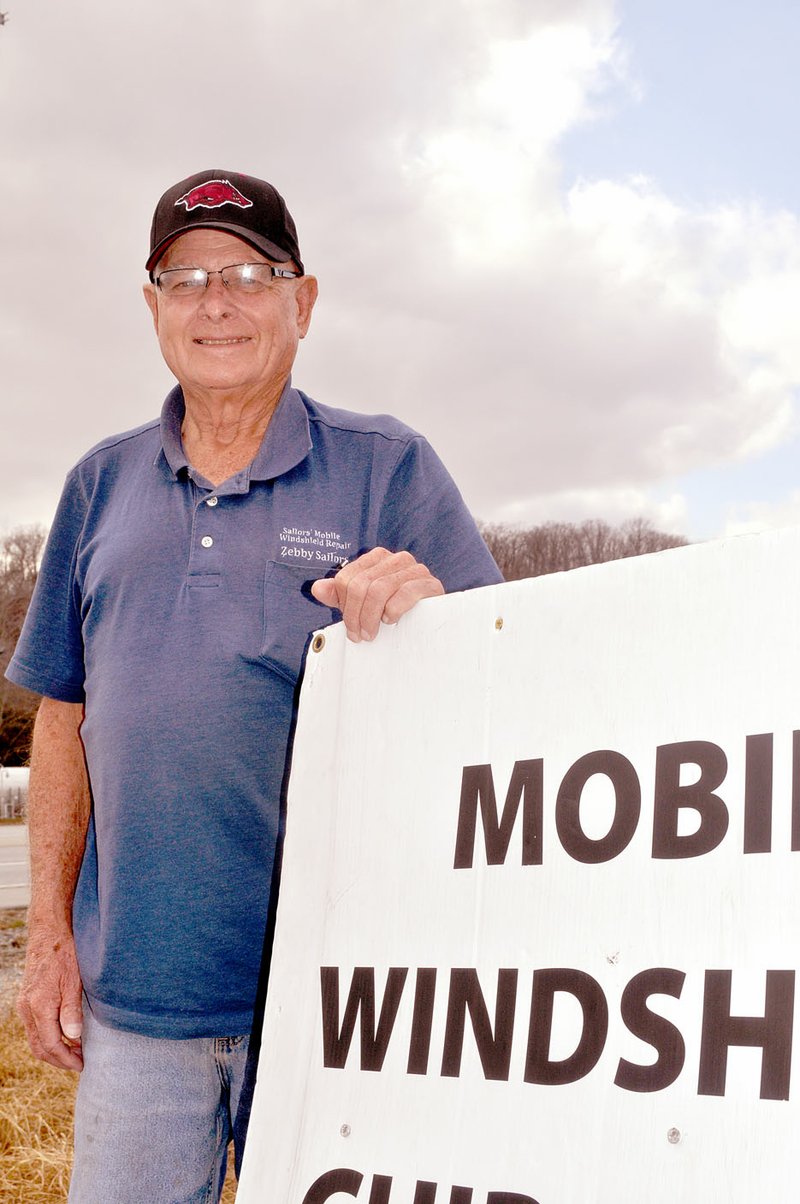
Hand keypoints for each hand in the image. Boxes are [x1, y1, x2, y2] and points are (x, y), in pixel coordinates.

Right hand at [17, 926, 83, 1070]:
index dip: (65, 1059)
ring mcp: (24, 1005)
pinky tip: (64, 1035)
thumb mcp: (74, 981)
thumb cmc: (64, 953)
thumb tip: (73, 1037)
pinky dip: (47, 1038)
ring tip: (74, 1051)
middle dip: (58, 1060)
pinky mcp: (27, 1000)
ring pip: (35, 1039)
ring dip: (53, 1050)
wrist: (49, 932)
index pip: (50, 1045)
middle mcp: (27, 1008)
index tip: (81, 1064)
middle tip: (79, 1063)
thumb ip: (72, 1010)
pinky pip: (34, 1028)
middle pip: (39, 1047)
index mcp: (39, 1006)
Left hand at [311, 547, 443, 642]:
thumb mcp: (363, 603)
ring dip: (371, 617)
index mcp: (376, 558)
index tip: (350, 628)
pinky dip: (394, 609)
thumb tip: (317, 588)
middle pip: (361, 585)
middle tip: (360, 636)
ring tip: (373, 634)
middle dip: (356, 615)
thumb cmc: (396, 608)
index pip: (346, 578)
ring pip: (379, 589)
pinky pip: (405, 592)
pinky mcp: (430, 583)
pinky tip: (392, 620)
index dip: (343, 606)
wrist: (433, 618)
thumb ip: (340, 595)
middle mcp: (395, 558)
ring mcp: (414, 569)